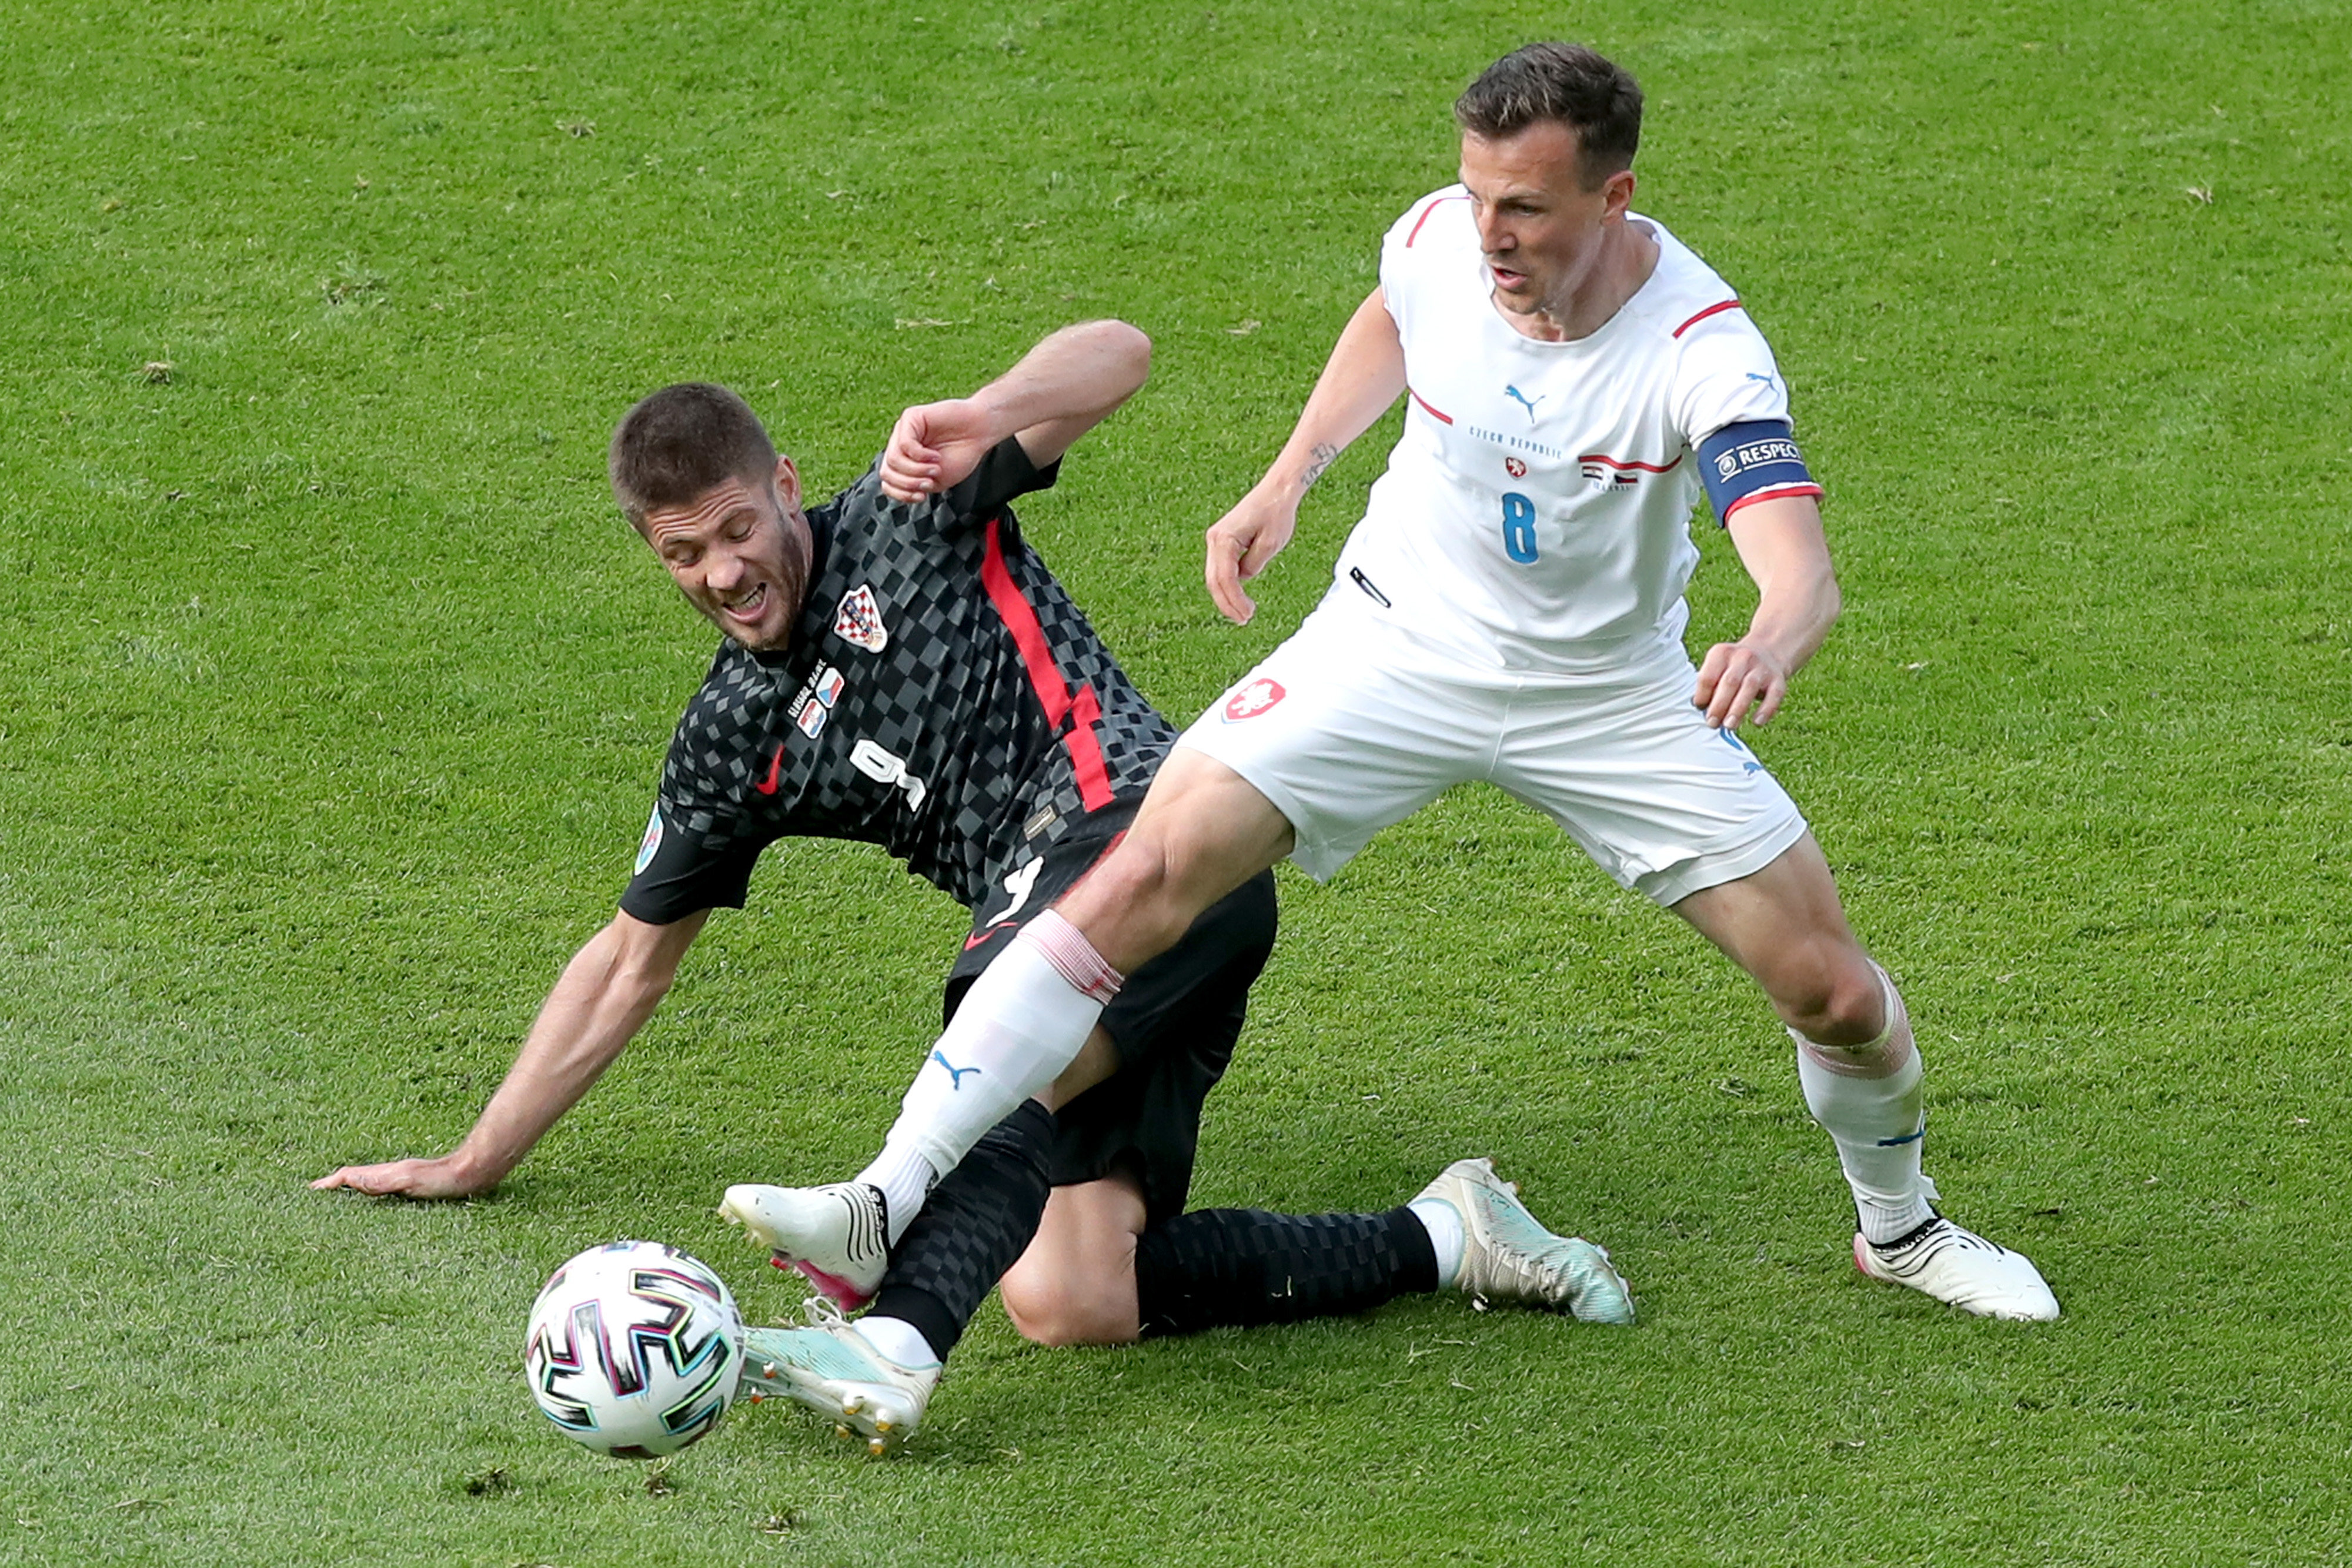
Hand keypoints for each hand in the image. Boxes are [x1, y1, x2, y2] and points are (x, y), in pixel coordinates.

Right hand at [311, 1153, 494, 1199]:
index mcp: (384, 1174)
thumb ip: (382, 1181)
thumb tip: (350, 1180)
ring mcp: (399, 1181)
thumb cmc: (443, 1179)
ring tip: (333, 1203)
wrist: (472, 1174)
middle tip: (314, 1198)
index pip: (348, 1176)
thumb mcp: (410, 1180)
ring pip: (367, 1185)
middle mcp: (389, 1176)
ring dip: (349, 1192)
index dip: (329, 1183)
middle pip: (354, 1179)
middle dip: (333, 1188)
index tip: (309, 1192)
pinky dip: (368, 1197)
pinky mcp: (411, 1189)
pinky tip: (372, 1206)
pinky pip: (381, 1193)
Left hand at [879, 399, 998, 502]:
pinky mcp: (911, 418)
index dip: (901, 494)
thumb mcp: (936, 480)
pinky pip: (905, 444)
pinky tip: (935, 456)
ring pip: (894, 460)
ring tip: (935, 469)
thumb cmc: (961, 454)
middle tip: (929, 483)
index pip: (888, 482)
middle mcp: (900, 445)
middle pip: (887, 472)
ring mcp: (903, 431)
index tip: (922, 496)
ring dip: (916, 470)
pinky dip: (921, 456)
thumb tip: (900, 489)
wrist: (980, 431)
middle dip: (908, 484)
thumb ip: (915, 486)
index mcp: (905, 460)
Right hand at [1204, 487, 1299, 623]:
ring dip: (1226, 597)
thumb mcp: (1271, 543)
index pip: (1225, 578)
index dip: (1235, 600)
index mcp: (1224, 539)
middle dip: (1227, 603)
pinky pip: (1220, 569)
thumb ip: (1254, 564)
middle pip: (1214, 580)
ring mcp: (1215, 539)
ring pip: (1214, 576)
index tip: (1248, 614)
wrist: (1276, 491)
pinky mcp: (1222, 541)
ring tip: (1242, 614)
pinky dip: (1228, 585)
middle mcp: (1214, 539)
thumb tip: (1243, 578)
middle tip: (1244, 620)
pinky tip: (1238, 597)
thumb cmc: (1276, 514)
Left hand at [1693, 639, 1790, 729]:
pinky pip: (1774, 695)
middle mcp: (1742, 657)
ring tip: (1729, 725)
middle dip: (1719, 705)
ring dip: (1738, 709)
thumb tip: (1702, 710)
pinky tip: (1757, 722)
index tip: (1700, 708)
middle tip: (1712, 723)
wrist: (1766, 652)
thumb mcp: (1718, 667)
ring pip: (1749, 687)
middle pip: (1729, 682)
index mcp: (1721, 653)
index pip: (1708, 676)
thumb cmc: (1734, 668)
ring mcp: (1762, 667)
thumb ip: (1709, 686)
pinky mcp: (1778, 679)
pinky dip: (1766, 709)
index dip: (1702, 695)